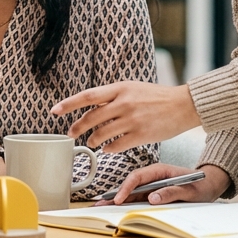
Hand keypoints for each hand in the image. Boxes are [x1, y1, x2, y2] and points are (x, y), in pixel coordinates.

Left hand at [51, 81, 201, 153]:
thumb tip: (92, 106)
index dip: (68, 104)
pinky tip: (107, 148)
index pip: (87, 96)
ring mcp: (132, 120)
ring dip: (92, 140)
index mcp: (120, 88)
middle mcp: (124, 103)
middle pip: (91, 118)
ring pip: (101, 134)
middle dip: (77, 127)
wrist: (183, 104)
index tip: (54, 111)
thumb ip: (112, 96)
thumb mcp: (132, 88)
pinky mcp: (141, 135)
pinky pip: (116, 145)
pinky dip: (108, 149)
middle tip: (71, 134)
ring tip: (91, 142)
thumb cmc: (156, 97)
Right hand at [93, 163, 230, 205]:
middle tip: (99, 204)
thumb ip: (172, 192)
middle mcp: (152, 177)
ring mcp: (151, 185)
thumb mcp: (189, 190)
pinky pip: (137, 198)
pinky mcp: (153, 193)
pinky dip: (126, 203)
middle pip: (130, 185)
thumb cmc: (200, 186)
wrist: (209, 186)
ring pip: (131, 192)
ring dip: (117, 199)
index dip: (126, 188)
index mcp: (159, 171)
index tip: (118, 200)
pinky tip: (115, 207)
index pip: (137, 177)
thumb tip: (152, 198)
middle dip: (114, 194)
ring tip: (101, 207)